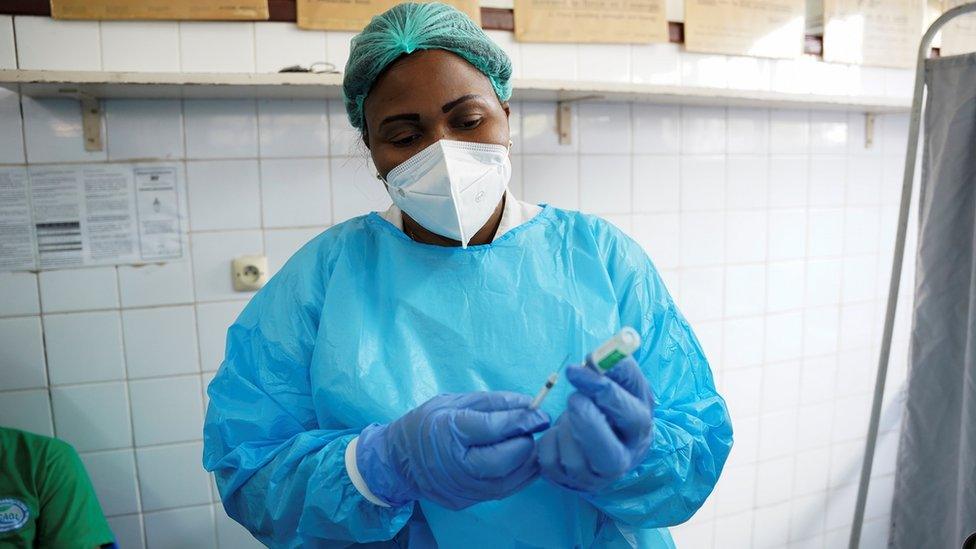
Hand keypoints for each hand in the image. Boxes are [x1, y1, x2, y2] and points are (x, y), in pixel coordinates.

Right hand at [356, 391, 549, 509]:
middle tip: (533, 429)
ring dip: (527, 462)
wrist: (397, 461)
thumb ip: (493, 402)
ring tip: (531, 444)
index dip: (521, 421)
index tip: (540, 413)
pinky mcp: (465, 501)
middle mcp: (453, 464)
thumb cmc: (427, 423)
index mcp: (448, 431)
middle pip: (501, 461)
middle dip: (524, 444)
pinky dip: (518, 476)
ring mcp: (459, 488)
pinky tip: (524, 461)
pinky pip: (501, 491)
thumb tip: (529, 404)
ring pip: (506, 481)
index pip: (492, 429)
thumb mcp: (454, 401)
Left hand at [538, 357, 652, 492]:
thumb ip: (617, 369)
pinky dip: (549, 441)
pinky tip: (560, 435)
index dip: (602, 389)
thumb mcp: (625, 386)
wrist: (606, 443)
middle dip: (584, 419)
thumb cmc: (614, 407)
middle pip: (605, 450)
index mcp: (640, 431)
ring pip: (573, 457)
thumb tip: (596, 358)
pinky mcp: (568, 484)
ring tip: (571, 416)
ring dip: (565, 428)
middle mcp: (622, 461)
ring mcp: (595, 478)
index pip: (629, 415)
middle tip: (573, 397)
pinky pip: (550, 461)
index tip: (577, 368)